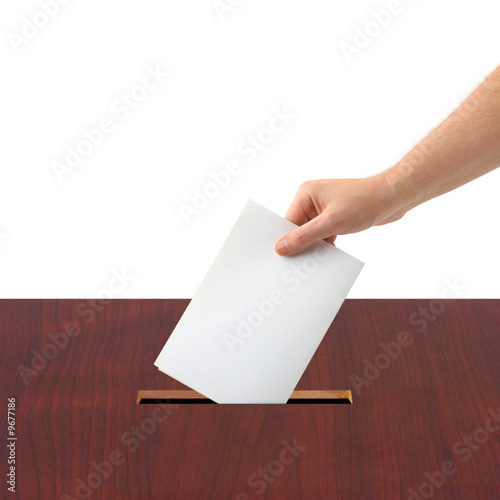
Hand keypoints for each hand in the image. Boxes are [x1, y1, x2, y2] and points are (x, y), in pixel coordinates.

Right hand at [275, 176, 405, 255]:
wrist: (392, 198)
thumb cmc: (364, 202)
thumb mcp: (331, 223)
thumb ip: (305, 236)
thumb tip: (282, 247)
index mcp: (306, 194)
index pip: (288, 222)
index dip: (287, 240)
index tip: (285, 259)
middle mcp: (312, 199)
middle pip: (298, 228)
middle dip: (302, 244)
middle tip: (301, 263)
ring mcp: (323, 208)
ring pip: (311, 233)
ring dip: (316, 246)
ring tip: (318, 258)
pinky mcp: (334, 216)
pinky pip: (322, 234)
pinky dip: (325, 244)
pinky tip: (329, 253)